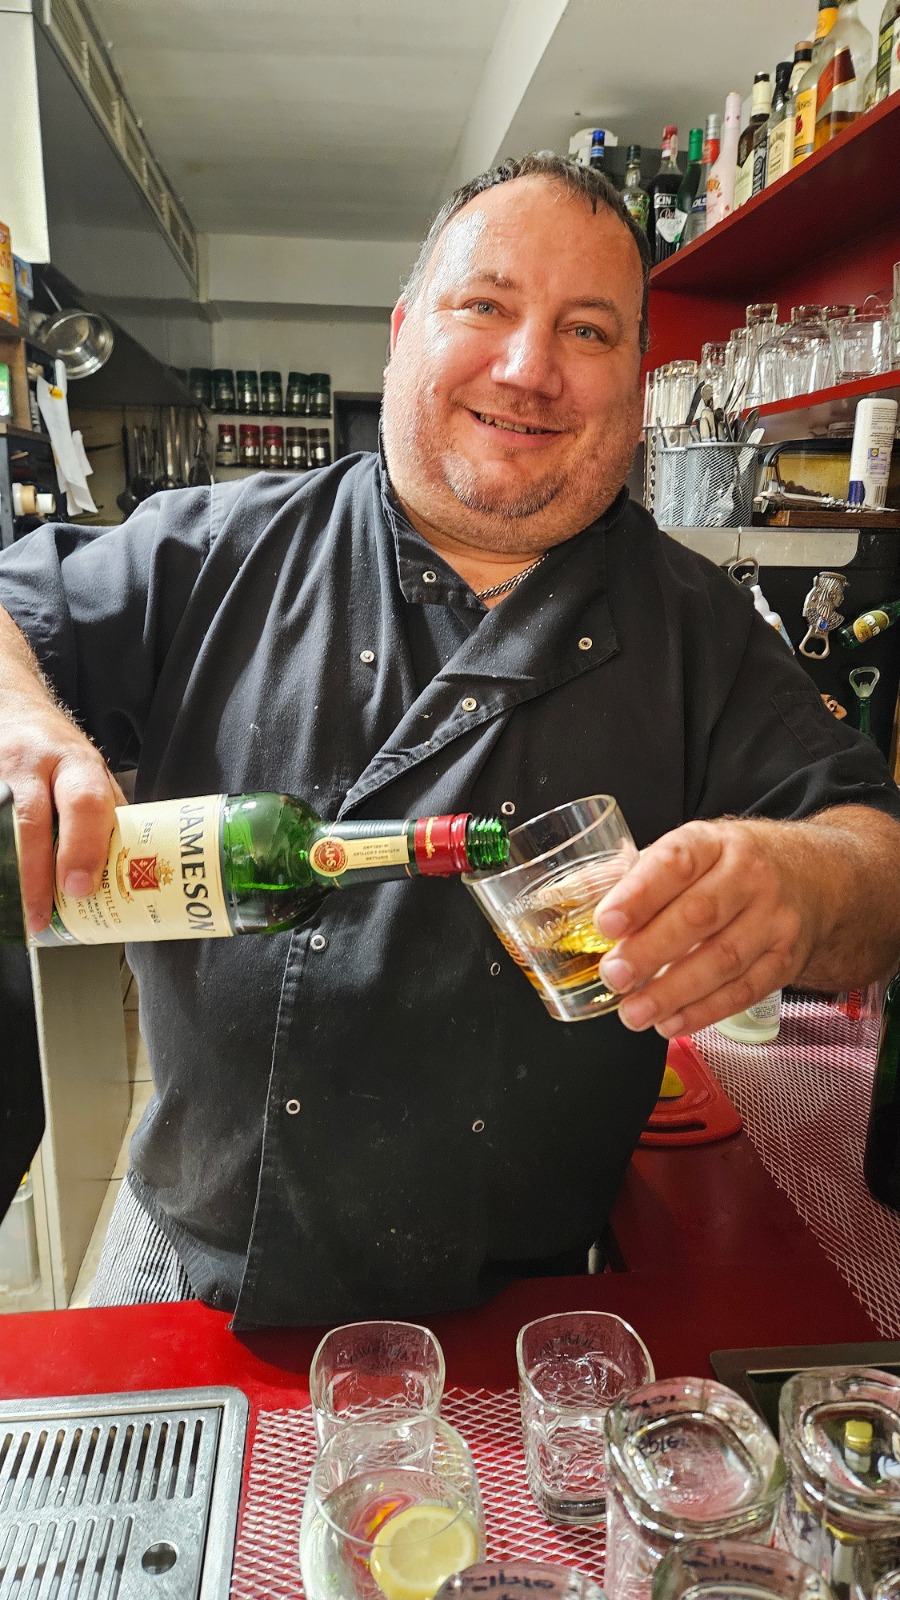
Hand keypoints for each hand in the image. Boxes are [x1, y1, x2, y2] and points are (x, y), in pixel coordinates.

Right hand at [1, 701, 124, 935]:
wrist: (11, 709)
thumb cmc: (56, 750)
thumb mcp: (88, 770)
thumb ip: (103, 813)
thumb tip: (126, 868)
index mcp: (75, 763)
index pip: (84, 803)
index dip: (82, 848)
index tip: (80, 888)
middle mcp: (32, 764)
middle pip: (30, 821)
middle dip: (35, 876)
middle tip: (40, 917)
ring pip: (2, 828)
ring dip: (10, 874)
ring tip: (18, 911)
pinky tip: (5, 883)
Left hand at [592, 819, 815, 1037]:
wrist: (813, 876)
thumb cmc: (729, 866)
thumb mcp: (689, 851)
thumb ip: (633, 876)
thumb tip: (564, 895)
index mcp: (714, 842)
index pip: (676, 863)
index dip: (638, 894)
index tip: (605, 923)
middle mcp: (750, 876)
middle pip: (699, 915)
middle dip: (651, 950)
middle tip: (613, 976)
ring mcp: (774, 918)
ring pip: (723, 959)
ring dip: (674, 992)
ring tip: (633, 1012)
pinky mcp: (787, 958)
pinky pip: (744, 990)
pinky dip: (705, 1012)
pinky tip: (671, 1023)